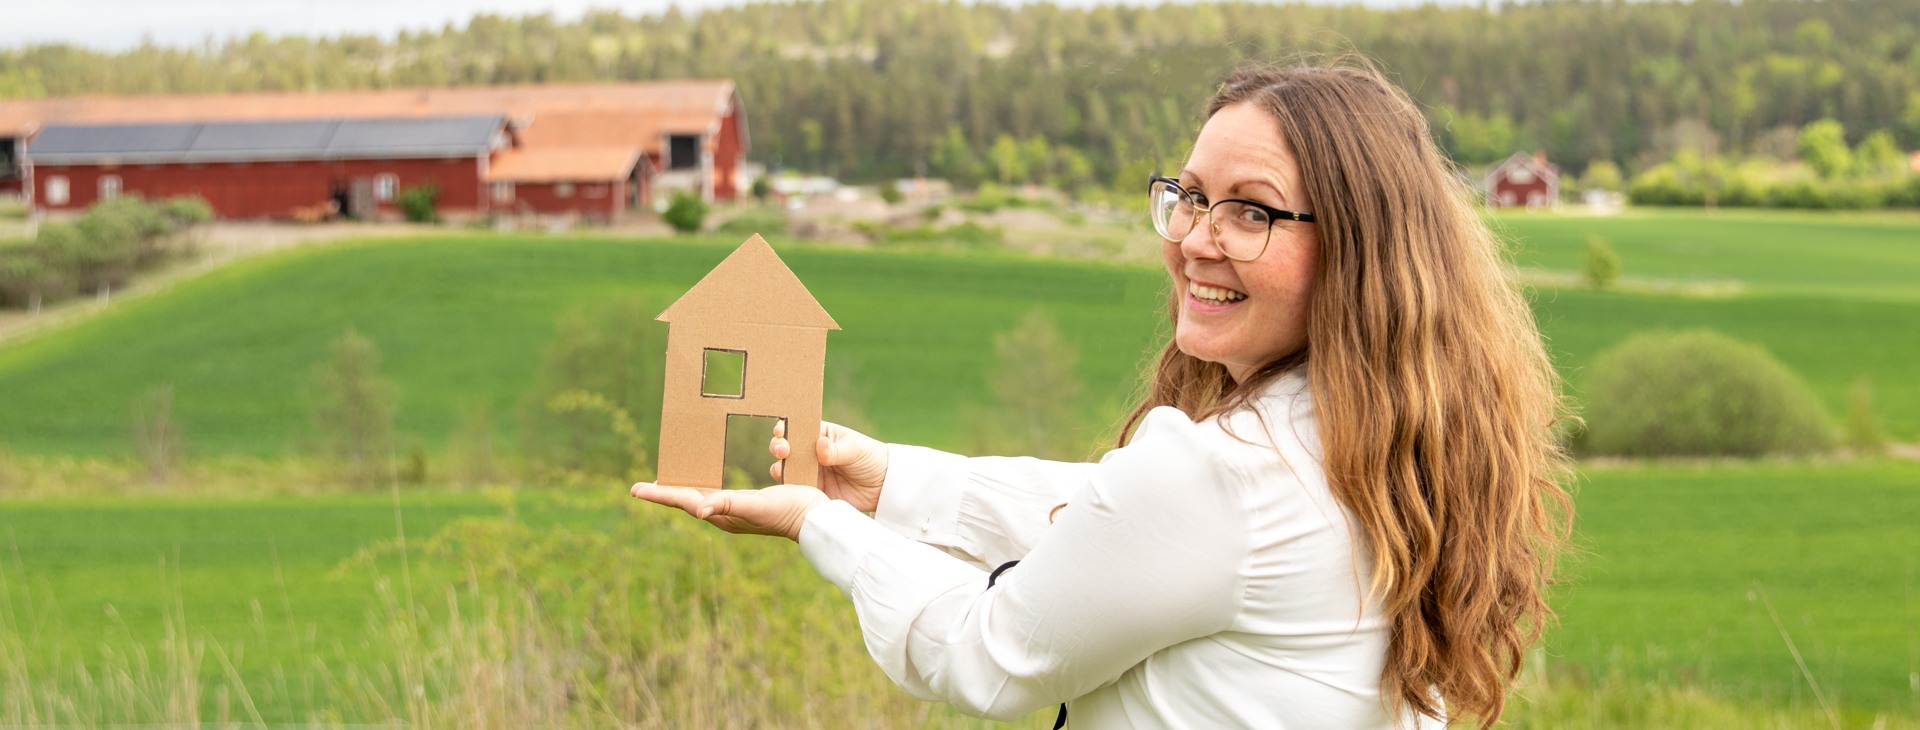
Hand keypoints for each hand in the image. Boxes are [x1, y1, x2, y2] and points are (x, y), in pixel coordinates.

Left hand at [630, 482, 828, 540]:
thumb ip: (726, 505)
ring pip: (701, 498)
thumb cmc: (785, 512)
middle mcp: (724, 514)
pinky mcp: (749, 503)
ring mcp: (736, 510)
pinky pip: (718, 494)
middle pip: (686, 501)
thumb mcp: (754, 506)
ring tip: (669, 483)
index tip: (635, 489)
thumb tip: (698, 511)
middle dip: (666, 493)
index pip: (682, 502)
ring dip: (683, 490)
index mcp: (720, 514)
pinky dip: (706, 486)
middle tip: (644, 486)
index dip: (659, 495)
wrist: (815, 519)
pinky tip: (708, 482)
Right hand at [770, 420, 887, 512]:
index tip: (781, 432)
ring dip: (781, 468)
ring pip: (786, 468)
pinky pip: (796, 489)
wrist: (882, 486)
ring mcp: (810, 471)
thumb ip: (835, 450)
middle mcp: (810, 452)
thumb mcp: (855, 449)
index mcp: (820, 434)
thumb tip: (820, 445)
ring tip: (785, 469)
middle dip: (779, 447)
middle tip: (783, 451)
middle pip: (786, 448)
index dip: (786, 429)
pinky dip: (791, 488)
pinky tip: (792, 487)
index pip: (798, 428)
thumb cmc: (870, 458)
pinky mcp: (812, 490)